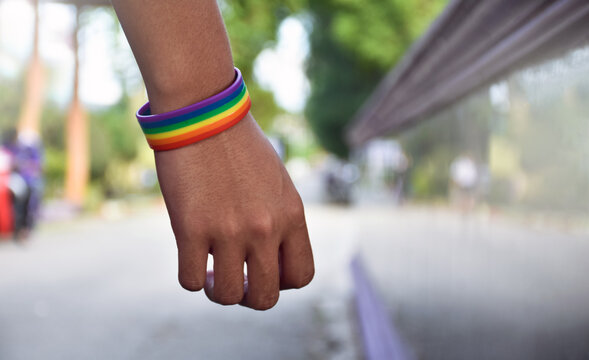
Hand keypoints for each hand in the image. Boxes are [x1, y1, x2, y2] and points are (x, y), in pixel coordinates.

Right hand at [154, 114, 313, 309]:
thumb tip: (269, 255)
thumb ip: (280, 219)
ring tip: (213, 272)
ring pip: (229, 296)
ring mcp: (229, 231)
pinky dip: (192, 277)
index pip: (302, 276)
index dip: (282, 282)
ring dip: (219, 291)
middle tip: (236, 277)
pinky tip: (193, 258)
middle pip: (266, 297)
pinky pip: (192, 281)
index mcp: (291, 215)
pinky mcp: (191, 229)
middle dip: (251, 295)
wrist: (204, 113)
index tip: (264, 268)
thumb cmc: (239, 145)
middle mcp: (266, 228)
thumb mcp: (276, 182)